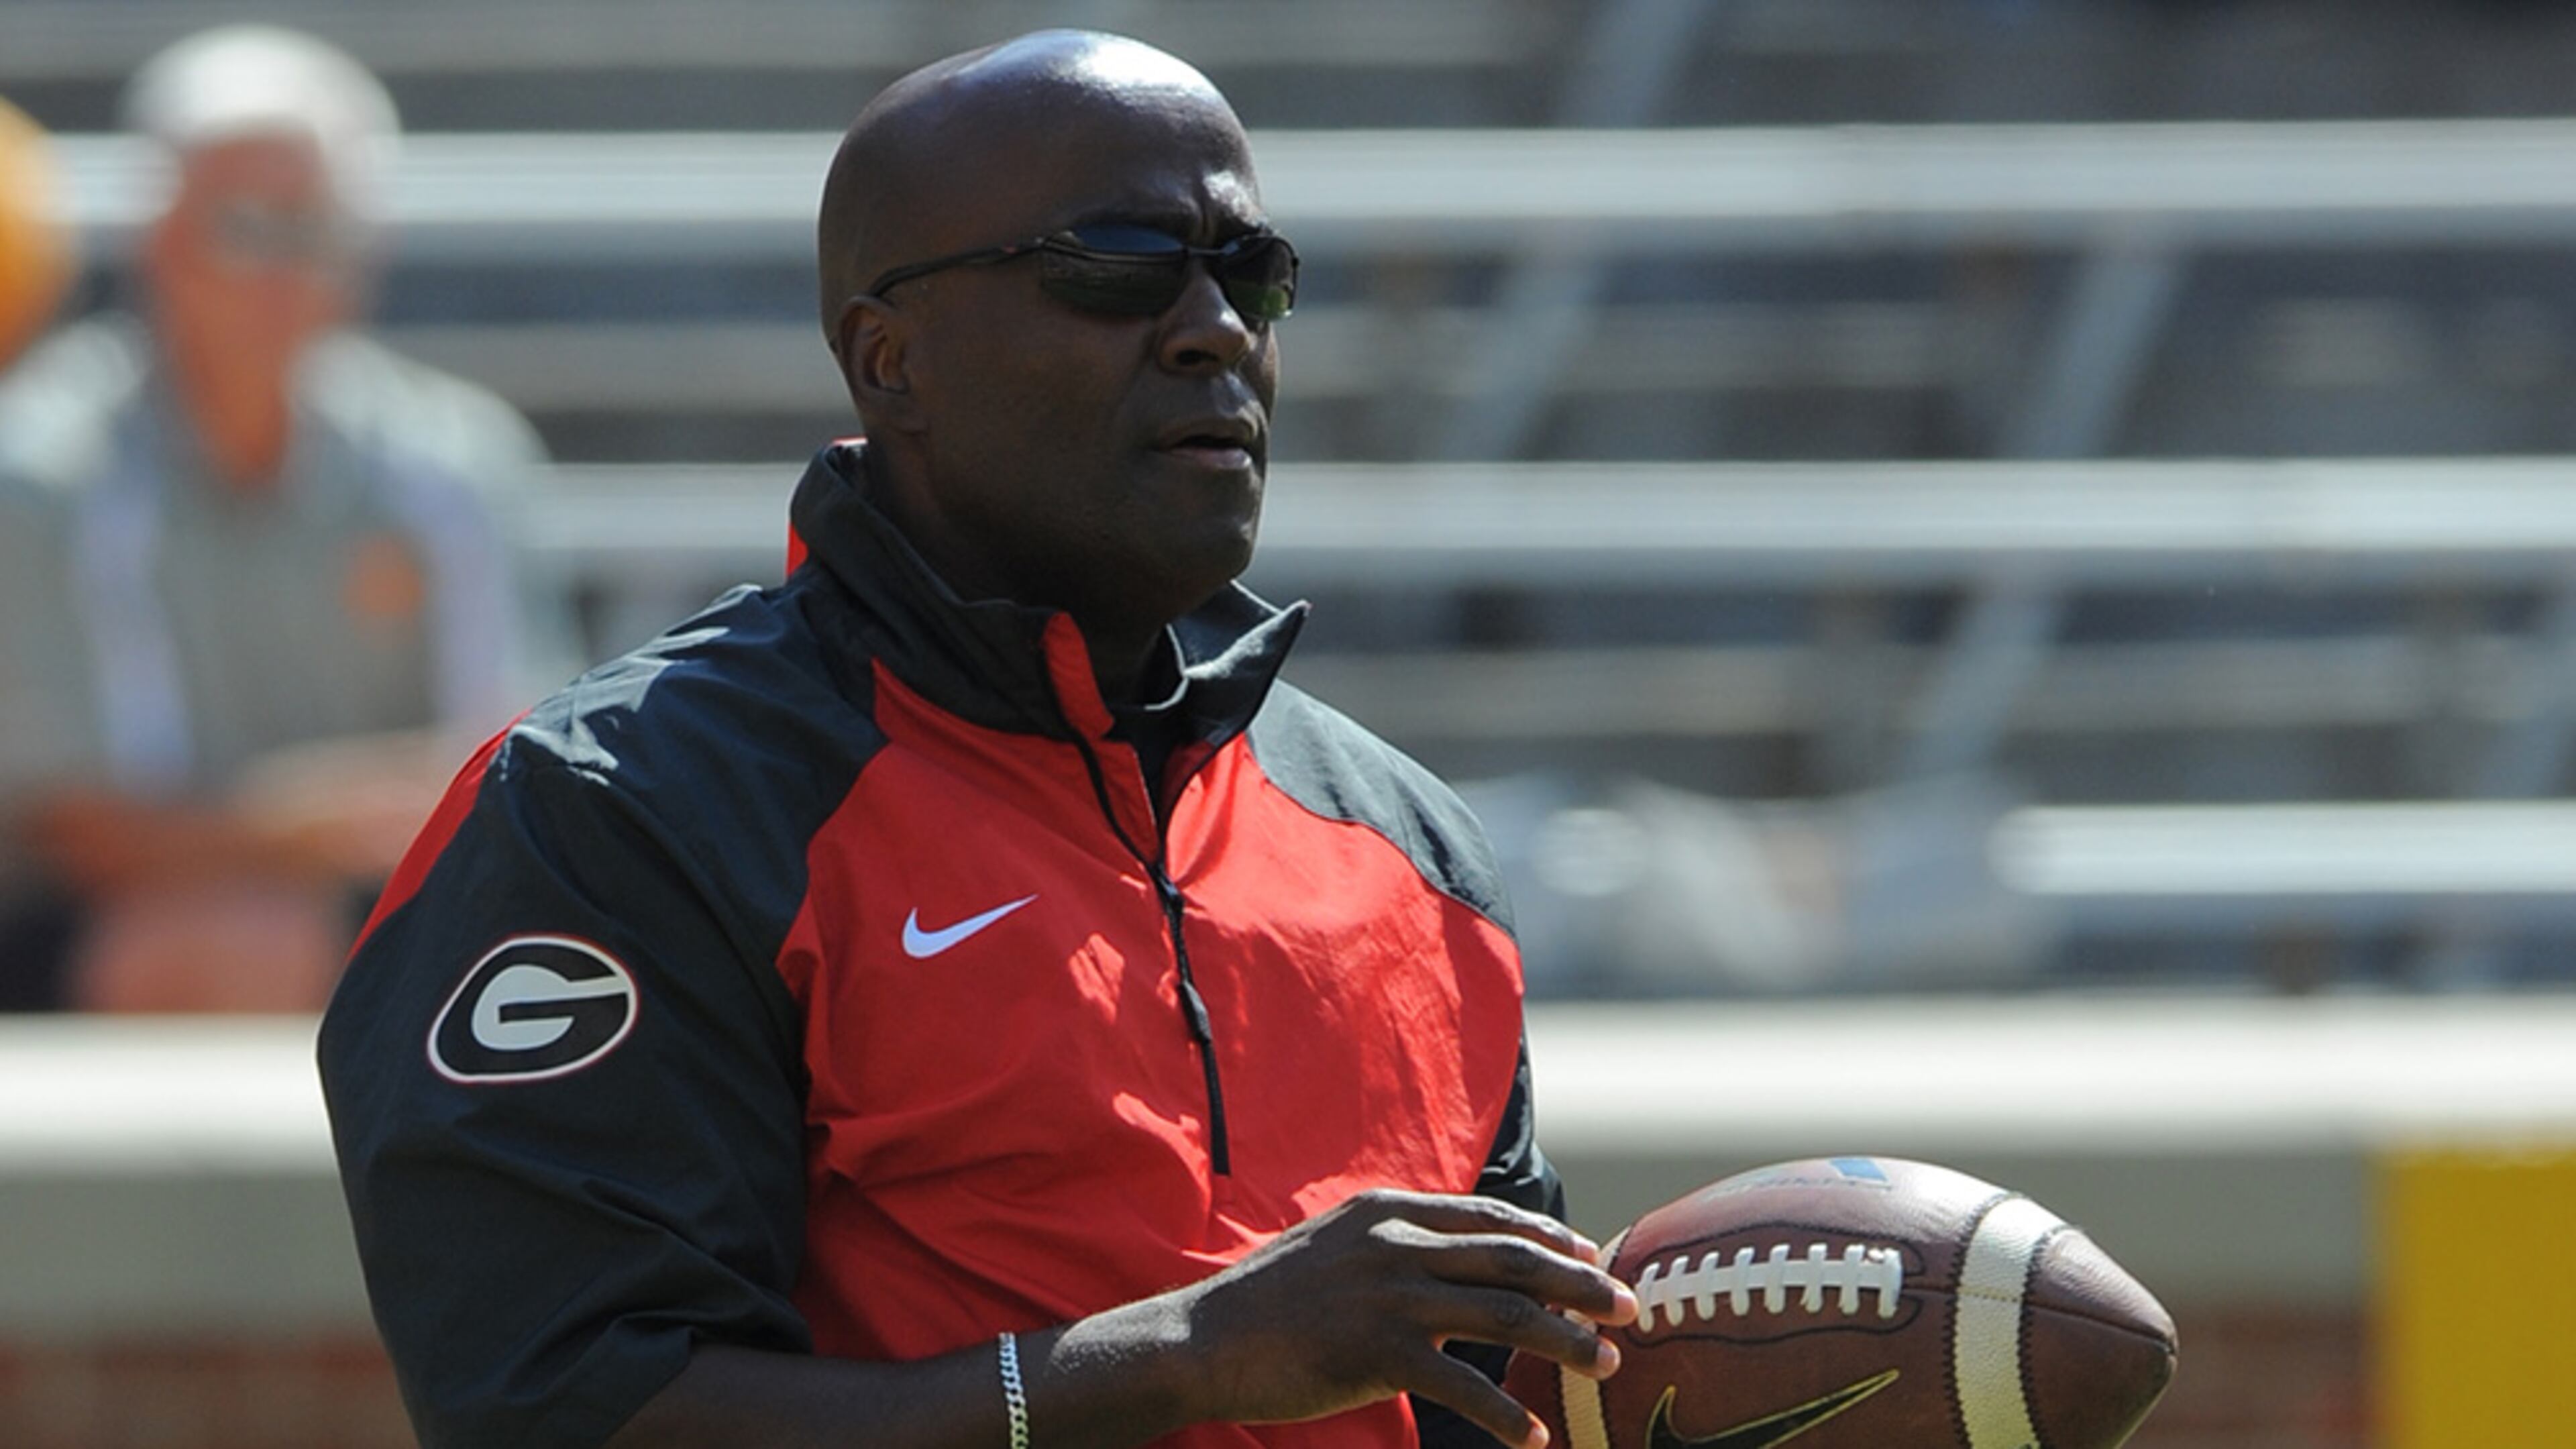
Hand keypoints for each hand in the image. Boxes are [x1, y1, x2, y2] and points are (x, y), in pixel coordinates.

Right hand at [1167, 1188, 1636, 1448]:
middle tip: (1630, 1309)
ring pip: (1505, 1313)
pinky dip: (1505, 1413)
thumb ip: (1396, 1242)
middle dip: (1583, 1284)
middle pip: (1515, 1258)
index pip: (1492, 1218)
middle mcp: (1397, 1241)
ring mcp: (1389, 1294)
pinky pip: (1462, 1383)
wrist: (1203, 1340)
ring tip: (1604, 1366)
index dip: (1552, 1237)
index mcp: (1390, 1209)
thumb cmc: (1271, 1301)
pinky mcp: (1376, 1350)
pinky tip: (1532, 1436)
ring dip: (1565, 1342)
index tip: (1595, 1257)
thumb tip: (1457, 1259)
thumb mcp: (1337, 1246)